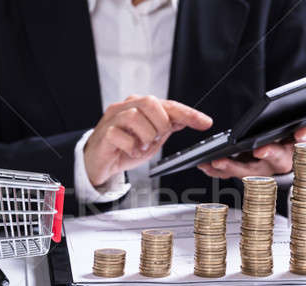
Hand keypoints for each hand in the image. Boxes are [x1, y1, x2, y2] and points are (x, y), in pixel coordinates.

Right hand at [84, 95, 212, 186]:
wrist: (100, 163)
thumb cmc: (123, 148)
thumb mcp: (151, 139)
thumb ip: (165, 128)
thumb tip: (184, 120)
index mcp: (139, 106)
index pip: (167, 104)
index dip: (188, 113)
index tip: (205, 122)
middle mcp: (125, 108)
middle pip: (149, 102)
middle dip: (160, 124)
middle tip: (157, 138)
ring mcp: (113, 119)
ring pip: (135, 117)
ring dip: (145, 136)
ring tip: (142, 146)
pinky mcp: (104, 133)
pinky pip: (120, 135)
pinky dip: (131, 146)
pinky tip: (132, 151)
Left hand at [197, 119, 305, 178]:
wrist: (281, 148)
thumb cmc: (295, 138)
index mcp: (298, 150)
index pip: (305, 145)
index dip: (305, 139)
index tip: (302, 132)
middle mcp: (278, 162)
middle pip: (275, 160)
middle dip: (268, 154)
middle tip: (260, 148)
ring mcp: (259, 168)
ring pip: (247, 170)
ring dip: (233, 167)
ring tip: (219, 161)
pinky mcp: (241, 170)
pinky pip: (228, 173)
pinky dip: (216, 171)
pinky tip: (206, 165)